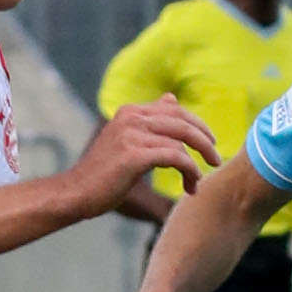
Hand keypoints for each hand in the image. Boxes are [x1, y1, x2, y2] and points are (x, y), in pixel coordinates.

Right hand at [63, 99, 217, 218]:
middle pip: (182, 121)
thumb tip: (171, 98)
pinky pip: (175, 157)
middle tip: (216, 159)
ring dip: (197, 162)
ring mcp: (132, 134)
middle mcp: (132, 117)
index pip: (175, 109)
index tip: (210, 143)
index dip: (197, 125)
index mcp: (131, 111)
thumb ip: (150, 120)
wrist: (76, 193)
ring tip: (199, 180)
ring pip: (181, 140)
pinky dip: (189, 171)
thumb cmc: (103, 173)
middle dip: (205, 140)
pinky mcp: (134, 155)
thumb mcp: (127, 139)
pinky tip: (190, 185)